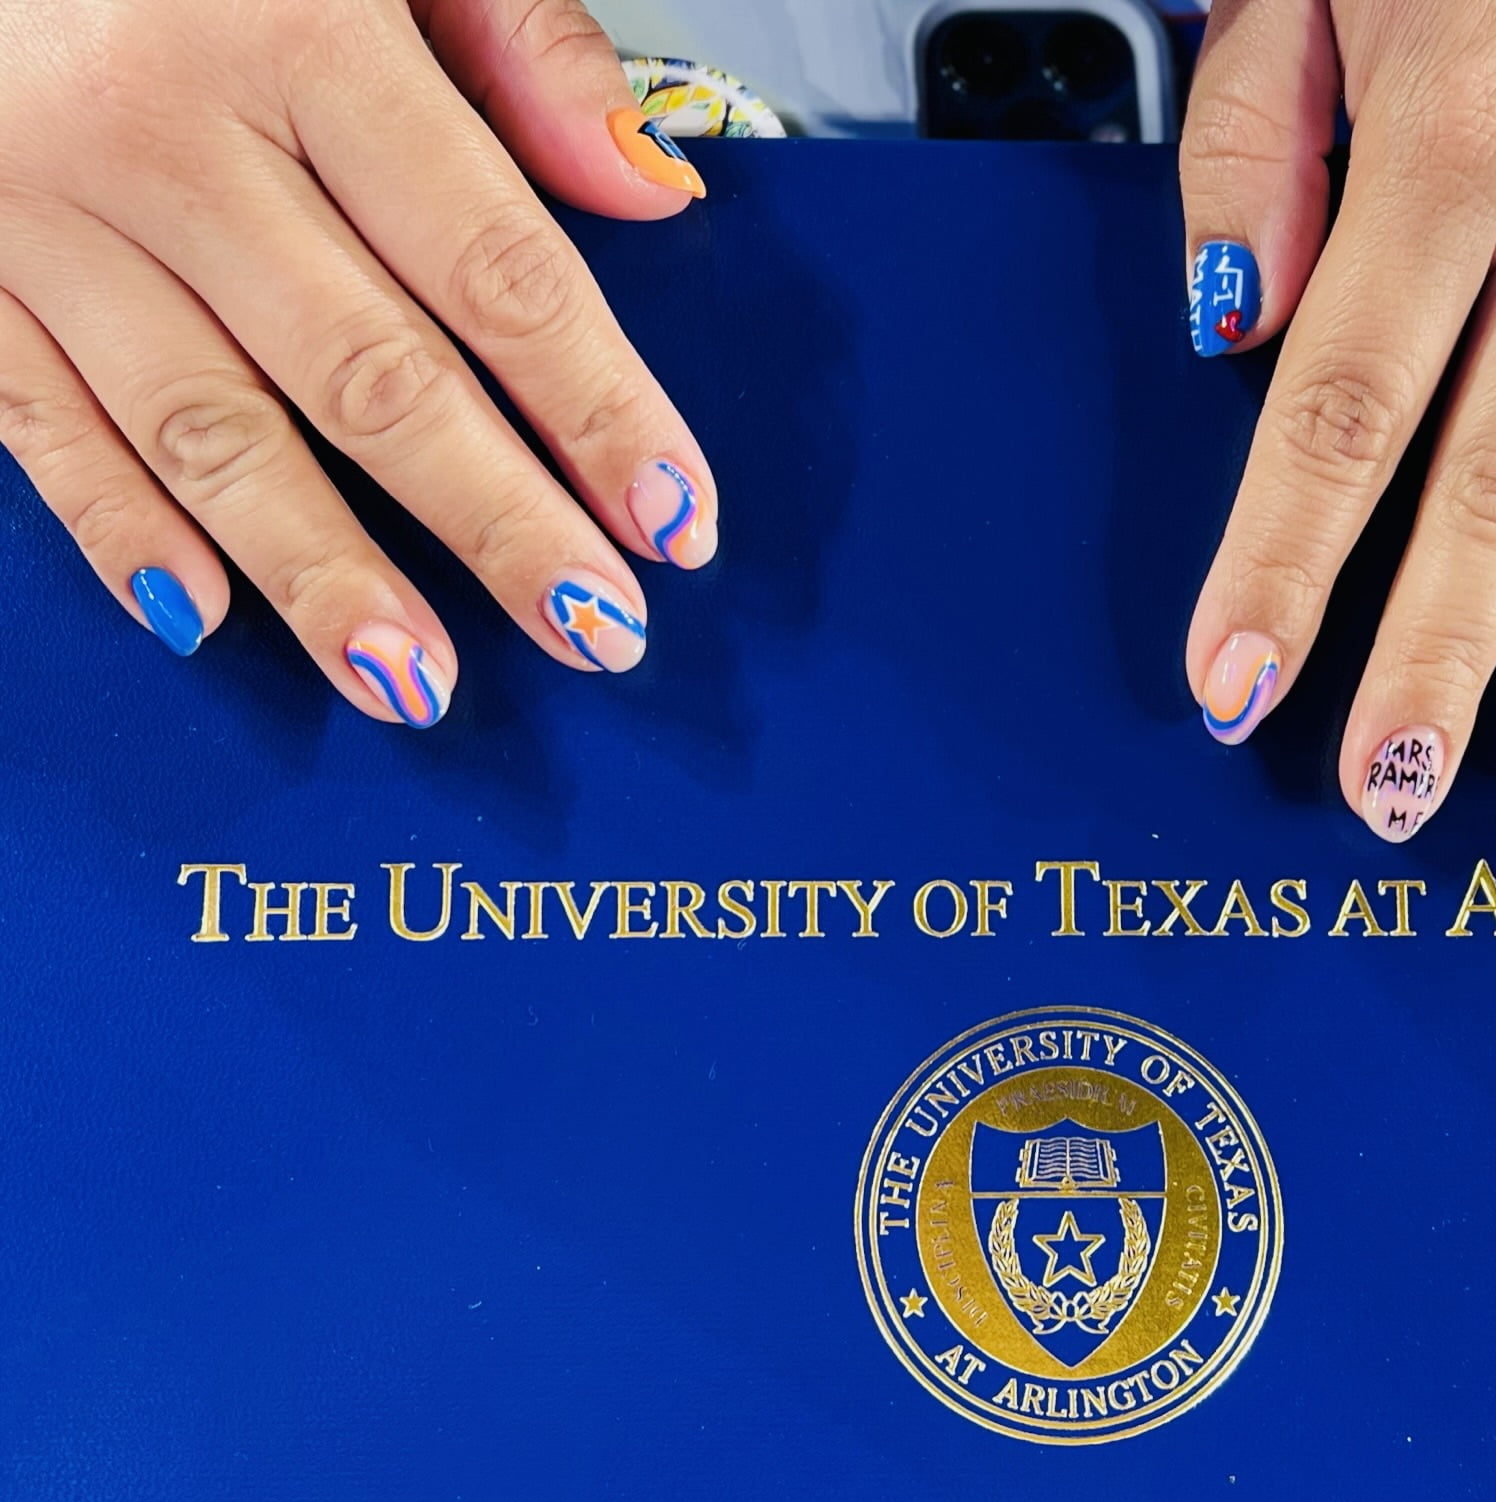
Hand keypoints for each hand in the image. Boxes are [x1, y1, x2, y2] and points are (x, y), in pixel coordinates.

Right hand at [0, 0, 718, 725]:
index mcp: (298, 28)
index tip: (674, 520)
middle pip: (371, 376)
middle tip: (592, 632)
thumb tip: (650, 187)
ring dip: (323, 573)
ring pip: (209, 431)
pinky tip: (205, 618)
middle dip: (498, 525)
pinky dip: (116, 530)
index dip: (599, 410)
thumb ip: (523, 44)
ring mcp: (42, 203)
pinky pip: (35, 422)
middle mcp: (165, 128)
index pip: (495, 268)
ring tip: (418, 685)